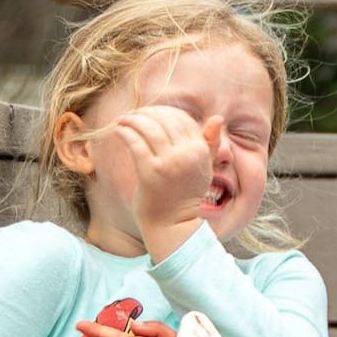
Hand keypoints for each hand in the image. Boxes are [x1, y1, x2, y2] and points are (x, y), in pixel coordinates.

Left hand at [108, 105, 221, 260]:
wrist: (173, 224)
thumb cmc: (186, 195)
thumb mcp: (204, 168)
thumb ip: (210, 143)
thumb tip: (217, 118)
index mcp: (200, 151)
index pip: (182, 118)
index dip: (164, 112)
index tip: (150, 113)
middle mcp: (187, 154)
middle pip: (164, 119)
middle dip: (145, 113)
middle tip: (133, 114)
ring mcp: (168, 163)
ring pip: (148, 127)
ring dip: (132, 119)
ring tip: (123, 120)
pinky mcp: (149, 172)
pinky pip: (135, 142)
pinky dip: (125, 132)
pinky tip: (119, 130)